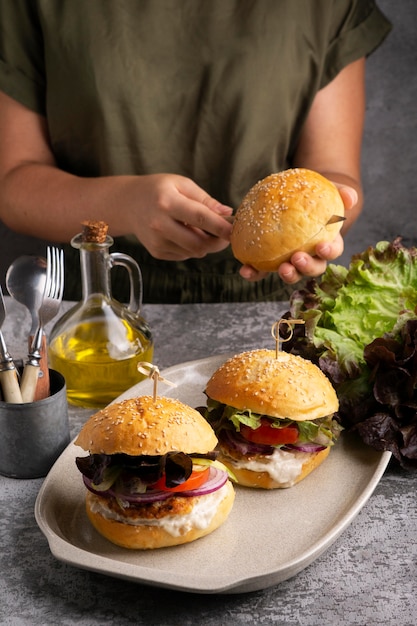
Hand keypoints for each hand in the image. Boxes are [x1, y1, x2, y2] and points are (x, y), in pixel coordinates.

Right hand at [128, 174, 232, 260]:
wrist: (128, 204)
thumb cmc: (158, 190)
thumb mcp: (181, 184)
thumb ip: (205, 200)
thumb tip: (227, 213)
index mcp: (167, 202)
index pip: (200, 217)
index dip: (221, 226)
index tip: (236, 231)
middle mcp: (160, 224)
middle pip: (199, 243)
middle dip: (218, 242)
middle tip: (226, 234)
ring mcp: (157, 241)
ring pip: (194, 252)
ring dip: (205, 244)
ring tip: (200, 228)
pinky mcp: (157, 252)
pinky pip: (185, 255)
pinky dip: (192, 247)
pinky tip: (185, 233)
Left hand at [239, 183, 357, 283]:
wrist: (292, 198)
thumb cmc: (314, 196)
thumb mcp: (328, 191)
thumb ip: (340, 193)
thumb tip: (350, 197)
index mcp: (326, 242)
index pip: (332, 251)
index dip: (329, 252)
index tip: (322, 247)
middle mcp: (310, 257)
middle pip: (313, 268)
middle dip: (306, 267)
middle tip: (297, 258)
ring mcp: (289, 261)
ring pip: (290, 274)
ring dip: (287, 274)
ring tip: (281, 268)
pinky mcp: (269, 262)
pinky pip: (262, 271)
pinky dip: (254, 273)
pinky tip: (246, 270)